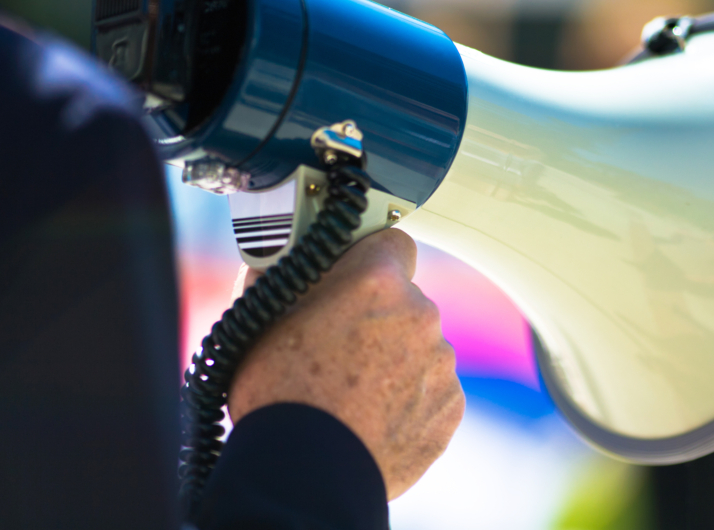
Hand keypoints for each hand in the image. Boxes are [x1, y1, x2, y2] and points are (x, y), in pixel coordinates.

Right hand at [227, 229, 464, 500]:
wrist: (308, 472)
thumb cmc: (280, 394)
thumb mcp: (263, 318)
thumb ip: (287, 276)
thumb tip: (288, 256)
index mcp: (377, 281)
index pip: (392, 241)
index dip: (371, 257)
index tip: (356, 274)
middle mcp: (420, 314)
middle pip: (405, 301)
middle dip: (378, 316)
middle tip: (339, 347)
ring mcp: (440, 363)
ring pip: (420, 347)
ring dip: (395, 359)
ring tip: (351, 392)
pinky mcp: (450, 406)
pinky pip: (432, 389)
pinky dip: (410, 399)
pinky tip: (373, 416)